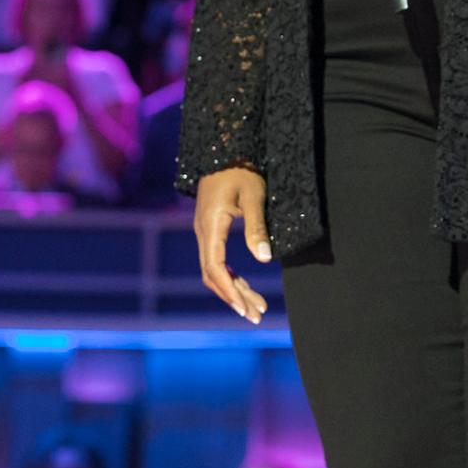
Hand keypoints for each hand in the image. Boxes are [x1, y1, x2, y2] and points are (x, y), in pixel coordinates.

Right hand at [192, 167, 271, 322]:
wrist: (226, 151)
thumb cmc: (242, 171)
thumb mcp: (255, 196)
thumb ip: (257, 227)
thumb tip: (265, 259)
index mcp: (210, 226)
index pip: (214, 268)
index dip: (229, 291)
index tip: (244, 309)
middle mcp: (203, 233)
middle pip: (213, 275)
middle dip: (234, 297)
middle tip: (256, 316)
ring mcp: (205, 233)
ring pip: (214, 271)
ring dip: (234, 290)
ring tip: (256, 307)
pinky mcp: (211, 231)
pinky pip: (216, 262)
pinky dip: (230, 277)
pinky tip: (244, 287)